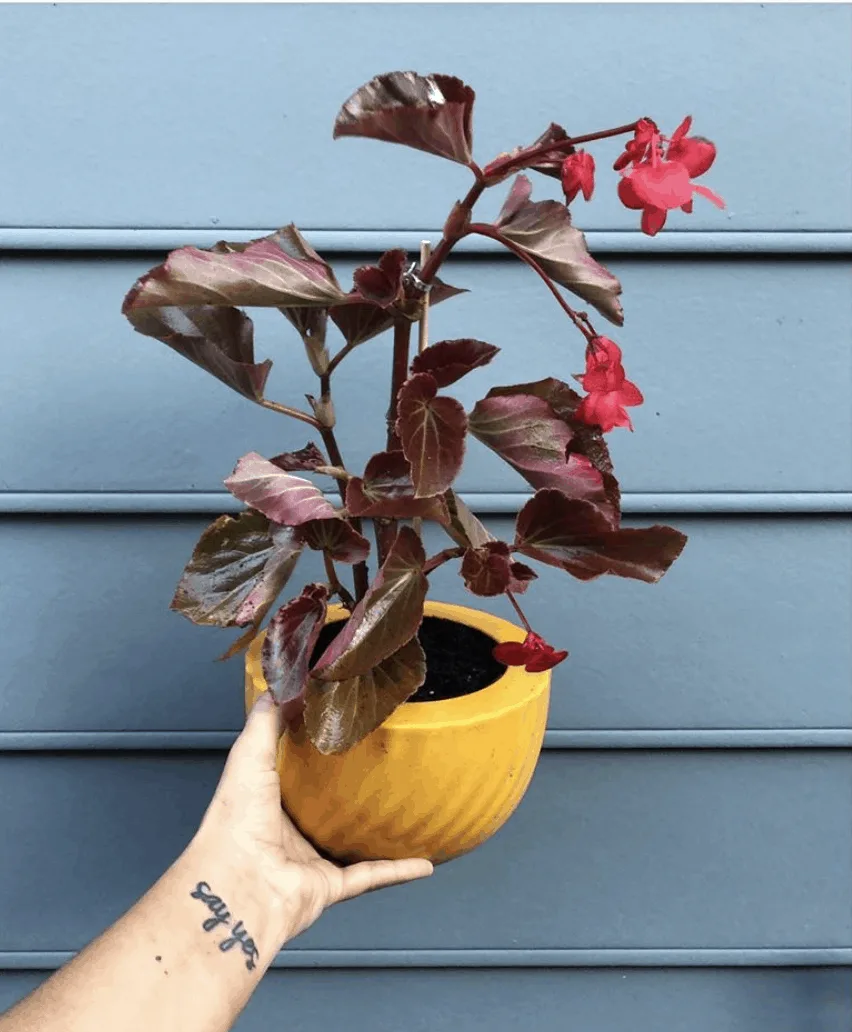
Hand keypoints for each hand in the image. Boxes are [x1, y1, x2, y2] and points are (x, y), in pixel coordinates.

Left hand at [191, 691, 432, 942]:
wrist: (238, 885)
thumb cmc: (235, 820)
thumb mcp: (248, 756)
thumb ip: (266, 720)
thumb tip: (283, 684)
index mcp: (268, 803)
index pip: (294, 775)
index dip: (314, 753)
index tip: (341, 728)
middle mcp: (289, 833)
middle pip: (326, 810)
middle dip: (349, 794)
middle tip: (381, 765)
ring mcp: (311, 861)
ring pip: (352, 844)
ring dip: (377, 832)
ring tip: (404, 811)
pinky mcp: (331, 885)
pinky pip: (373, 875)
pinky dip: (399, 871)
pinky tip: (424, 863)